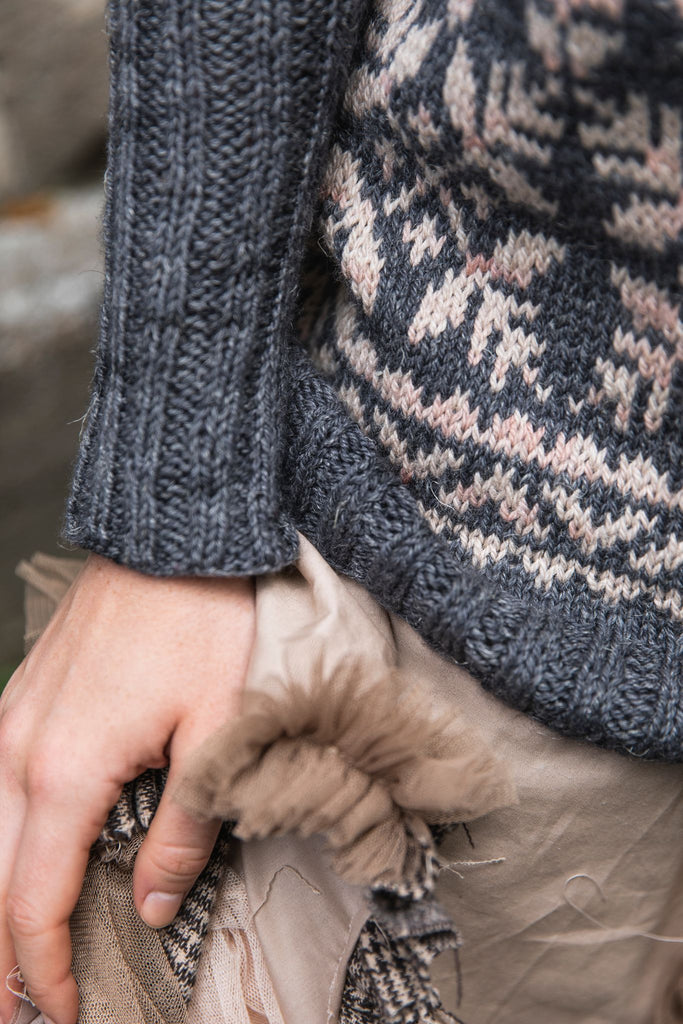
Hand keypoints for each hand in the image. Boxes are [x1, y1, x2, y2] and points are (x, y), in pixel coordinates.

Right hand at [0, 553, 253, 1023]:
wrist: (171, 537)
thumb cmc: (200, 624)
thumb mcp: (217, 732)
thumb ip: (187, 830)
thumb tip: (153, 906)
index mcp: (65, 772)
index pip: (34, 902)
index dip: (44, 971)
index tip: (65, 1011)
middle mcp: (18, 750)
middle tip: (13, 1012)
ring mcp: (10, 718)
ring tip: (1, 954)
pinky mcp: (21, 695)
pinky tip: (8, 854)